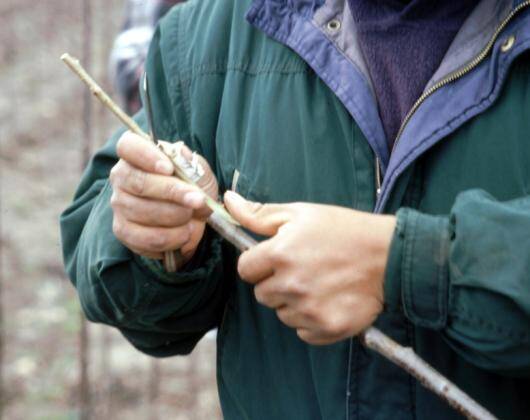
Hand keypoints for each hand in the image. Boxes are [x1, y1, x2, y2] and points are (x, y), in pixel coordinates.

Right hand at [109, 131, 217, 260]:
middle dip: (173, 193)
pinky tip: (184, 234)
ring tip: (192, 218)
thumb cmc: (192, 188)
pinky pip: (143, 237)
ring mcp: (119, 205)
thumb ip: (193, 165)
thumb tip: (182, 155)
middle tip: (198, 200)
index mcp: (136, 154)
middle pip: (139, 183)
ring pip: (142, 211)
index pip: (128, 145)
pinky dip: (169, 238)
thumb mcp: (199, 173)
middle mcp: (121, 177)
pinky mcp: (123, 231)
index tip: (169, 168)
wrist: (192, 218)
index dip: (146, 155)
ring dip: (175, 217)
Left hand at [224, 191, 395, 344]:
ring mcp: (308, 309)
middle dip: (276, 283)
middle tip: (304, 268)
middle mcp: (290, 284)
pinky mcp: (326, 328)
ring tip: (319, 283)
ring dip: (293, 302)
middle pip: (261, 294)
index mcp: (279, 254)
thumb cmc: (343, 229)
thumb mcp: (300, 212)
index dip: (259, 263)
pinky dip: (311, 320)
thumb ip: (258, 213)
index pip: (245, 269)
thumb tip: (227, 201)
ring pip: (281, 313)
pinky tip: (328, 301)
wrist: (389, 255)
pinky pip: (302, 331)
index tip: (276, 259)